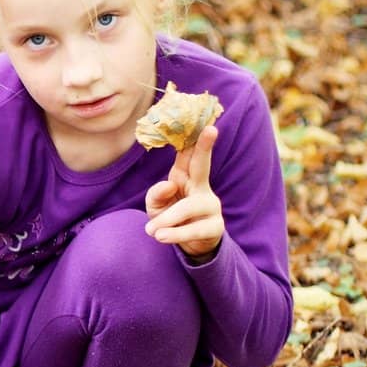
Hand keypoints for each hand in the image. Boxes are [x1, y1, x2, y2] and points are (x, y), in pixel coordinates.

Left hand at [145, 124, 222, 261]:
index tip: (201, 120)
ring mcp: (210, 206)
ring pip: (190, 206)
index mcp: (184, 177)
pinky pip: (196, 229)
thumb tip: (169, 185)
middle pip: (203, 164)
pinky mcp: (215, 226)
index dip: (193, 138)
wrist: (189, 246)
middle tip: (211, 129)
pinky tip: (161, 237)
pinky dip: (176, 233)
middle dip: (205, 147)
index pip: (187, 155)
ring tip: (151, 230)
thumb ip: (156, 194)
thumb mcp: (155, 206)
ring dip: (168, 218)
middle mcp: (200, 187)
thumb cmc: (169, 218)